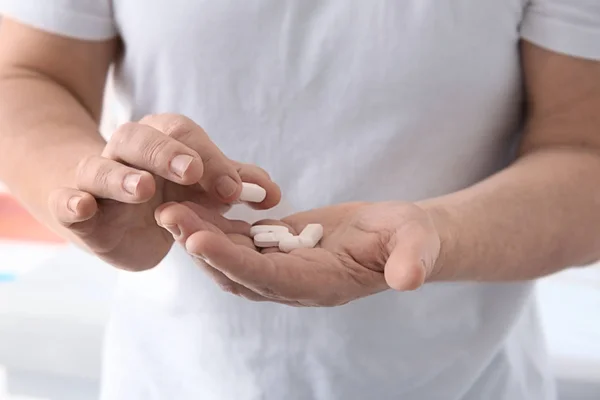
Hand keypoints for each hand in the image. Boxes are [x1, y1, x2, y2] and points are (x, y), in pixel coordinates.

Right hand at [48, 114, 280, 270]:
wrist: (117, 220)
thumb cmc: (168, 196)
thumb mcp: (203, 190)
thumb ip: (235, 185)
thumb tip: (273, 194)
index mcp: (162, 141)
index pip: (186, 137)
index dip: (212, 160)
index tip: (235, 191)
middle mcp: (127, 152)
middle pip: (141, 139)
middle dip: (167, 153)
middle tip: (192, 171)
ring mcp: (97, 178)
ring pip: (101, 167)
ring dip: (121, 176)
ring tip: (143, 189)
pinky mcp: (74, 207)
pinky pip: (66, 200)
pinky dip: (72, 201)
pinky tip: (82, 207)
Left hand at [160, 201, 441, 305]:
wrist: (399, 238)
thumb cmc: (410, 239)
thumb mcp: (415, 245)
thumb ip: (411, 260)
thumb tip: (410, 279)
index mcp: (321, 285)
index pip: (269, 279)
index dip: (234, 262)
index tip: (198, 241)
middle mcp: (294, 284)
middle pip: (238, 272)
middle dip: (202, 247)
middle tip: (168, 215)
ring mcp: (283, 269)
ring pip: (231, 258)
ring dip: (199, 236)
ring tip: (170, 206)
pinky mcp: (278, 250)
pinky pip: (240, 243)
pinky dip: (216, 226)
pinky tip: (195, 203)